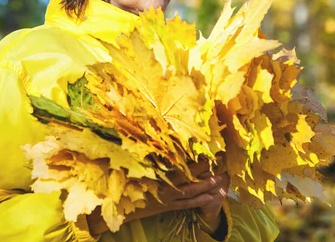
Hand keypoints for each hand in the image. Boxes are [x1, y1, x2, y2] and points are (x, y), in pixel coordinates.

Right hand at [87, 160, 227, 234]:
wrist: (114, 205)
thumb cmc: (121, 180)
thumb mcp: (131, 162)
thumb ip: (142, 149)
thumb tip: (150, 128)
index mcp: (156, 172)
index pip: (180, 163)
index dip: (194, 156)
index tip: (207, 148)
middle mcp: (164, 185)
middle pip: (189, 176)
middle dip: (205, 169)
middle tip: (220, 161)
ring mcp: (166, 197)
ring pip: (191, 191)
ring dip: (205, 185)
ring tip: (219, 179)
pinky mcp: (166, 206)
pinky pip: (186, 204)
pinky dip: (199, 200)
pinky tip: (209, 197)